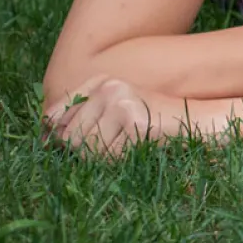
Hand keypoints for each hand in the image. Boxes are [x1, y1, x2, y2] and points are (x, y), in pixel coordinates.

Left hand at [44, 75, 184, 156]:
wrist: (197, 120)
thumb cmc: (154, 122)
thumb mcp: (116, 112)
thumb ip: (83, 120)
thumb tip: (46, 139)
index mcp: (100, 81)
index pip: (55, 114)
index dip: (55, 136)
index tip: (60, 147)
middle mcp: (107, 87)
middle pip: (69, 137)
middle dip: (85, 151)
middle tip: (112, 147)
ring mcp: (120, 102)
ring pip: (87, 149)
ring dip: (104, 158)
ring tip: (126, 146)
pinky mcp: (133, 121)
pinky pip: (108, 157)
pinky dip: (119, 161)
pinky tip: (137, 147)